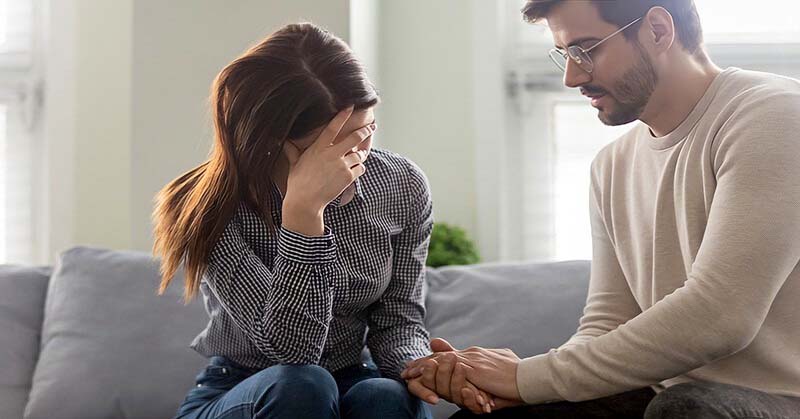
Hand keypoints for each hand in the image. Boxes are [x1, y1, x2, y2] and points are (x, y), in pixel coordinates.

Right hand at [281, 107, 373, 234]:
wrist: (305, 201)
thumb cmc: (298, 183)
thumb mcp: (294, 164)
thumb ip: (292, 151)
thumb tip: (284, 142)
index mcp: (319, 148)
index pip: (333, 127)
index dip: (343, 115)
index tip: (351, 107)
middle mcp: (332, 154)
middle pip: (354, 138)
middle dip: (365, 131)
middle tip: (372, 127)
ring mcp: (341, 165)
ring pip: (359, 154)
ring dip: (361, 154)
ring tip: (361, 153)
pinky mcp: (348, 177)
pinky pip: (360, 168)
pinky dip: (359, 168)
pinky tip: (355, 170)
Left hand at [404, 339, 523, 404]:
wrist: (529, 377)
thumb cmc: (517, 379)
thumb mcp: (498, 374)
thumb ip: (483, 373)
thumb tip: (473, 379)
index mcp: (478, 355)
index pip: (451, 356)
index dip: (436, 361)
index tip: (423, 365)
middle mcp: (472, 354)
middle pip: (441, 356)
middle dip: (423, 363)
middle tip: (407, 369)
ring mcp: (471, 359)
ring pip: (440, 360)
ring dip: (422, 367)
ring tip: (408, 373)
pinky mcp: (472, 368)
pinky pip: (446, 367)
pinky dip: (431, 370)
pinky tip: (420, 374)